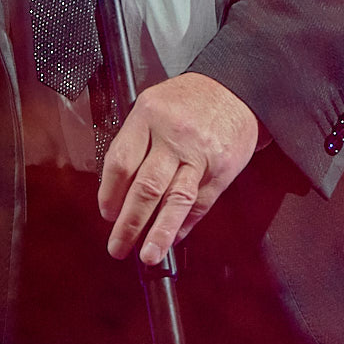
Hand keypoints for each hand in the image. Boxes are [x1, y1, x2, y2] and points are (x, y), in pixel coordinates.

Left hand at [97, 72, 263, 264]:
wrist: (236, 88)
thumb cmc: (187, 100)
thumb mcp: (152, 106)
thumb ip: (135, 142)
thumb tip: (118, 190)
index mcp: (147, 117)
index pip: (121, 162)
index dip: (110, 193)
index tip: (106, 213)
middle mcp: (173, 136)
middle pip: (146, 187)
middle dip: (129, 222)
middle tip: (117, 245)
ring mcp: (200, 155)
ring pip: (176, 200)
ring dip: (159, 233)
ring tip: (148, 255)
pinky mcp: (222, 170)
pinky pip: (201, 203)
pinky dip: (185, 224)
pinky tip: (174, 237)